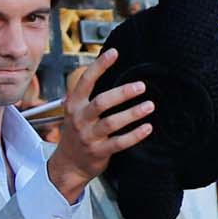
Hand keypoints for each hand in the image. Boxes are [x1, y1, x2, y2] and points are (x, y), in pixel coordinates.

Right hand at [43, 46, 152, 198]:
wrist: (68, 164)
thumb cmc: (77, 134)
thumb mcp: (76, 112)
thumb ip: (89, 95)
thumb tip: (109, 72)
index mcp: (74, 105)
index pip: (85, 81)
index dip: (99, 66)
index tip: (114, 53)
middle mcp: (80, 119)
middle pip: (101, 102)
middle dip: (122, 93)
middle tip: (140, 86)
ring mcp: (88, 137)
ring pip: (111, 123)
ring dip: (132, 113)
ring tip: (149, 106)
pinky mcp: (99, 152)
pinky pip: (119, 143)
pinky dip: (134, 135)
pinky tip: (147, 128)